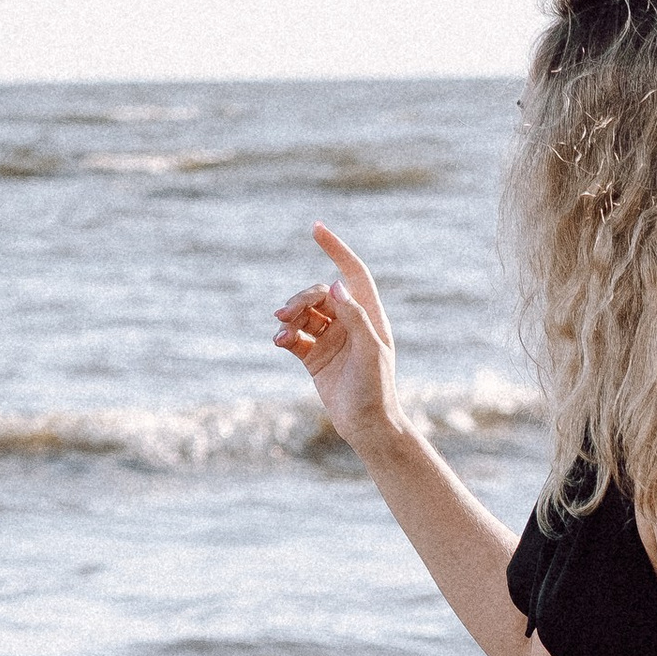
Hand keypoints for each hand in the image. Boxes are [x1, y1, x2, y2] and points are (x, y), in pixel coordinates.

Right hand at [272, 224, 401, 454]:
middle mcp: (349, 324)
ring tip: (282, 330)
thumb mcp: (370, 352)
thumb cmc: (376, 390)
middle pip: (320, 293)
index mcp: (369, 317)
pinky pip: (294, 336)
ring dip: (290, 316)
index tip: (316, 228)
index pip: (353, 273)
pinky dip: (285, 335)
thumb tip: (336, 285)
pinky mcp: (314, 357)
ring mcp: (331, 339)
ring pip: (304, 313)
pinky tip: (280, 342)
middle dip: (301, 298)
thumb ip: (355, 318)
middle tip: (287, 314)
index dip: (336, 249)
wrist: (367, 427)